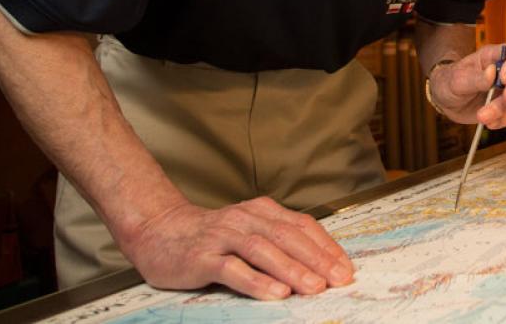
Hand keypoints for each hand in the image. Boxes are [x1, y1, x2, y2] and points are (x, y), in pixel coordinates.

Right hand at [122, 196, 353, 299]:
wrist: (159, 231)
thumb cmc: (211, 237)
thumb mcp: (249, 231)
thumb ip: (278, 242)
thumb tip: (317, 266)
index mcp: (262, 211)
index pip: (302, 226)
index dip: (326, 247)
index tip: (346, 268)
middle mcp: (245, 219)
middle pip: (288, 237)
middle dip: (318, 259)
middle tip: (339, 279)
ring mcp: (223, 237)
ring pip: (264, 251)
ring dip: (292, 270)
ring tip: (315, 288)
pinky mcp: (202, 257)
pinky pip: (233, 269)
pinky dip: (256, 281)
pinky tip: (275, 293)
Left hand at [428, 43, 505, 127]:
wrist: (446, 100)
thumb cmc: (450, 81)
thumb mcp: (457, 79)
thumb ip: (475, 77)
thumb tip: (492, 72)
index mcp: (493, 57)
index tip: (504, 78)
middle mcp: (504, 71)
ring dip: (503, 110)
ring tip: (482, 116)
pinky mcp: (505, 106)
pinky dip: (502, 121)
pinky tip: (489, 122)